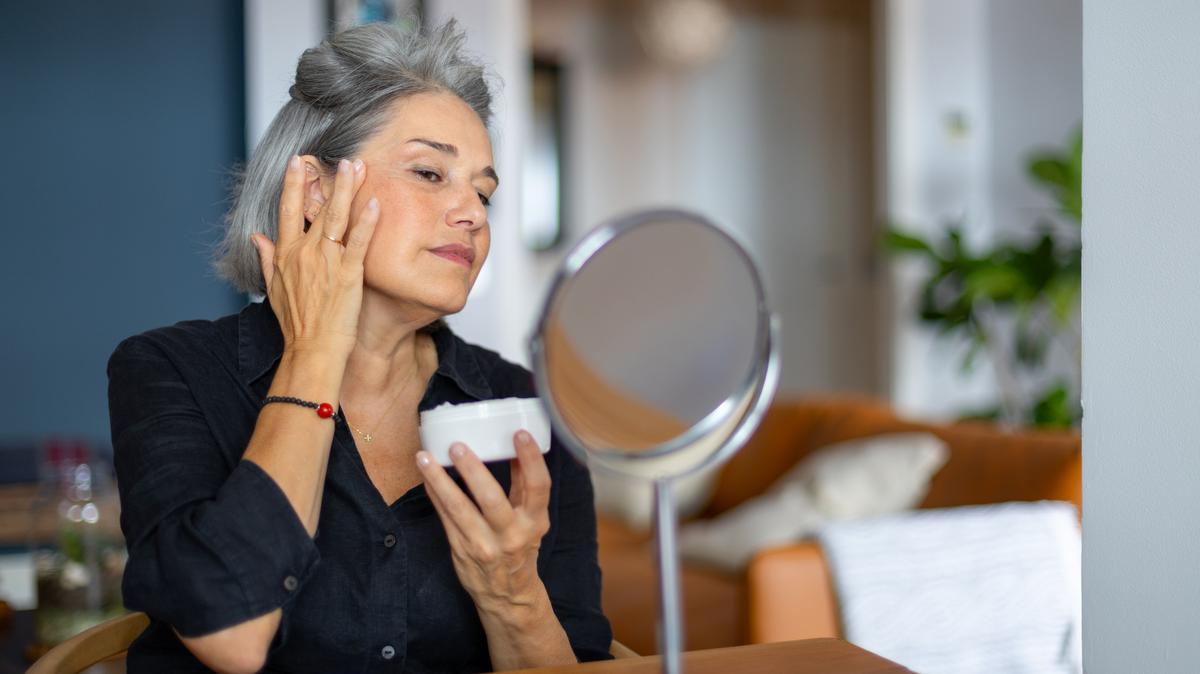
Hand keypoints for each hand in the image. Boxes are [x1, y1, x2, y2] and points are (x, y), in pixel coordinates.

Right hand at [250, 156, 378, 358]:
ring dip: (347, 189)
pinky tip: (375, 203)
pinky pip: (358, 242)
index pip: (287, 210)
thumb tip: (256, 237)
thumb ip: (267, 259)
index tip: (298, 161)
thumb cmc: (296, 325)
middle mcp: (304, 253)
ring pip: (336, 218)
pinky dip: (366, 222)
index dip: (292, 184)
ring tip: (357, 166)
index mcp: (286, 255)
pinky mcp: (348, 274)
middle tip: (342, 157)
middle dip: (329, 179)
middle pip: (316, 208)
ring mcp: (326, 262)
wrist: (311, 350)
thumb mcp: (273, 289)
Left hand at [418, 431, 551, 613]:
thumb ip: (524, 484)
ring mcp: (483, 544)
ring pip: (458, 508)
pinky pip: (444, 517)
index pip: (537, 487)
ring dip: (439, 480)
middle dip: (472, 470)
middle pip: (491, 499)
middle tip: (457, 446)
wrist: (507, 595)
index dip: (530, 459)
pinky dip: (434, 493)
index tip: (519, 433)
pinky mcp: (461, 549)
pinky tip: (426, 475)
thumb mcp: (532, 519)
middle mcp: (510, 534)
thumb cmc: (521, 548)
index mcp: (534, 521)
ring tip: (425, 457)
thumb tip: (513, 446)